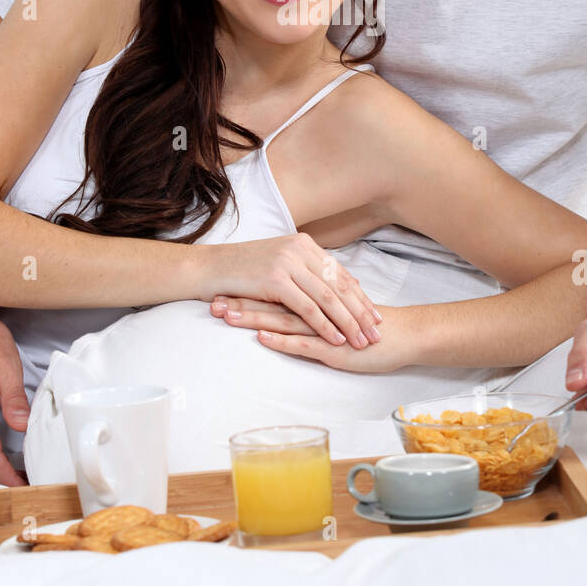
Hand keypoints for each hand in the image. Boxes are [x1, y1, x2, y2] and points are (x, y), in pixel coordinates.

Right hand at [203, 233, 382, 348]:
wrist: (208, 267)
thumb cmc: (241, 270)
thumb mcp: (279, 263)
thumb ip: (305, 271)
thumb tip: (334, 284)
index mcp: (304, 244)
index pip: (341, 274)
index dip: (360, 297)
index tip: (376, 316)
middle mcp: (300, 250)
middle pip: (340, 286)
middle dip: (361, 311)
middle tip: (378, 332)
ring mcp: (288, 263)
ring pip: (328, 298)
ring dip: (348, 322)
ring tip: (362, 341)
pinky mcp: (276, 280)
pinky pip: (308, 307)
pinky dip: (325, 325)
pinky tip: (336, 340)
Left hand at [210, 298, 414, 372]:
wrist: (402, 336)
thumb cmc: (367, 327)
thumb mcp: (334, 316)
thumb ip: (313, 309)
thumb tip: (287, 306)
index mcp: (314, 299)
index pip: (275, 292)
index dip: (248, 291)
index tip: (220, 290)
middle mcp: (316, 309)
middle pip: (272, 303)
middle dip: (241, 302)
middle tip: (212, 300)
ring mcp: (324, 328)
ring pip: (283, 319)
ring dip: (253, 317)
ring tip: (226, 315)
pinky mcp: (334, 348)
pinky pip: (305, 342)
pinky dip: (282, 339)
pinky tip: (263, 336)